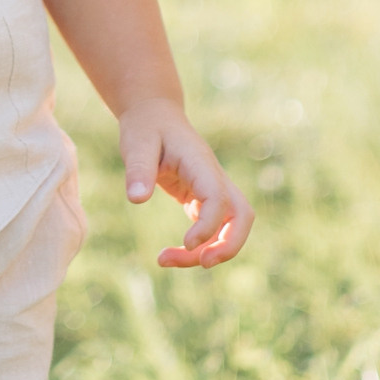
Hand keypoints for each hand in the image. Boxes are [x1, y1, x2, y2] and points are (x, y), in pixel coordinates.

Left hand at [119, 102, 253, 269]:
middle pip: (242, 216)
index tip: (187, 243)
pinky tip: (170, 254)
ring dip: (207, 251)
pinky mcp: (202, 199)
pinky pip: (211, 229)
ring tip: (165, 260)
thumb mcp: (136, 142)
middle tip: (202, 264)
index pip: (219, 198)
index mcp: (201, 163)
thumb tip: (137, 199)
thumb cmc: (146, 127)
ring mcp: (211, 190)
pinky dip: (197, 246)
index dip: (209, 225)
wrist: (154, 115)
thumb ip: (138, 169)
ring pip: (228, 228)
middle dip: (229, 245)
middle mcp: (214, 178)